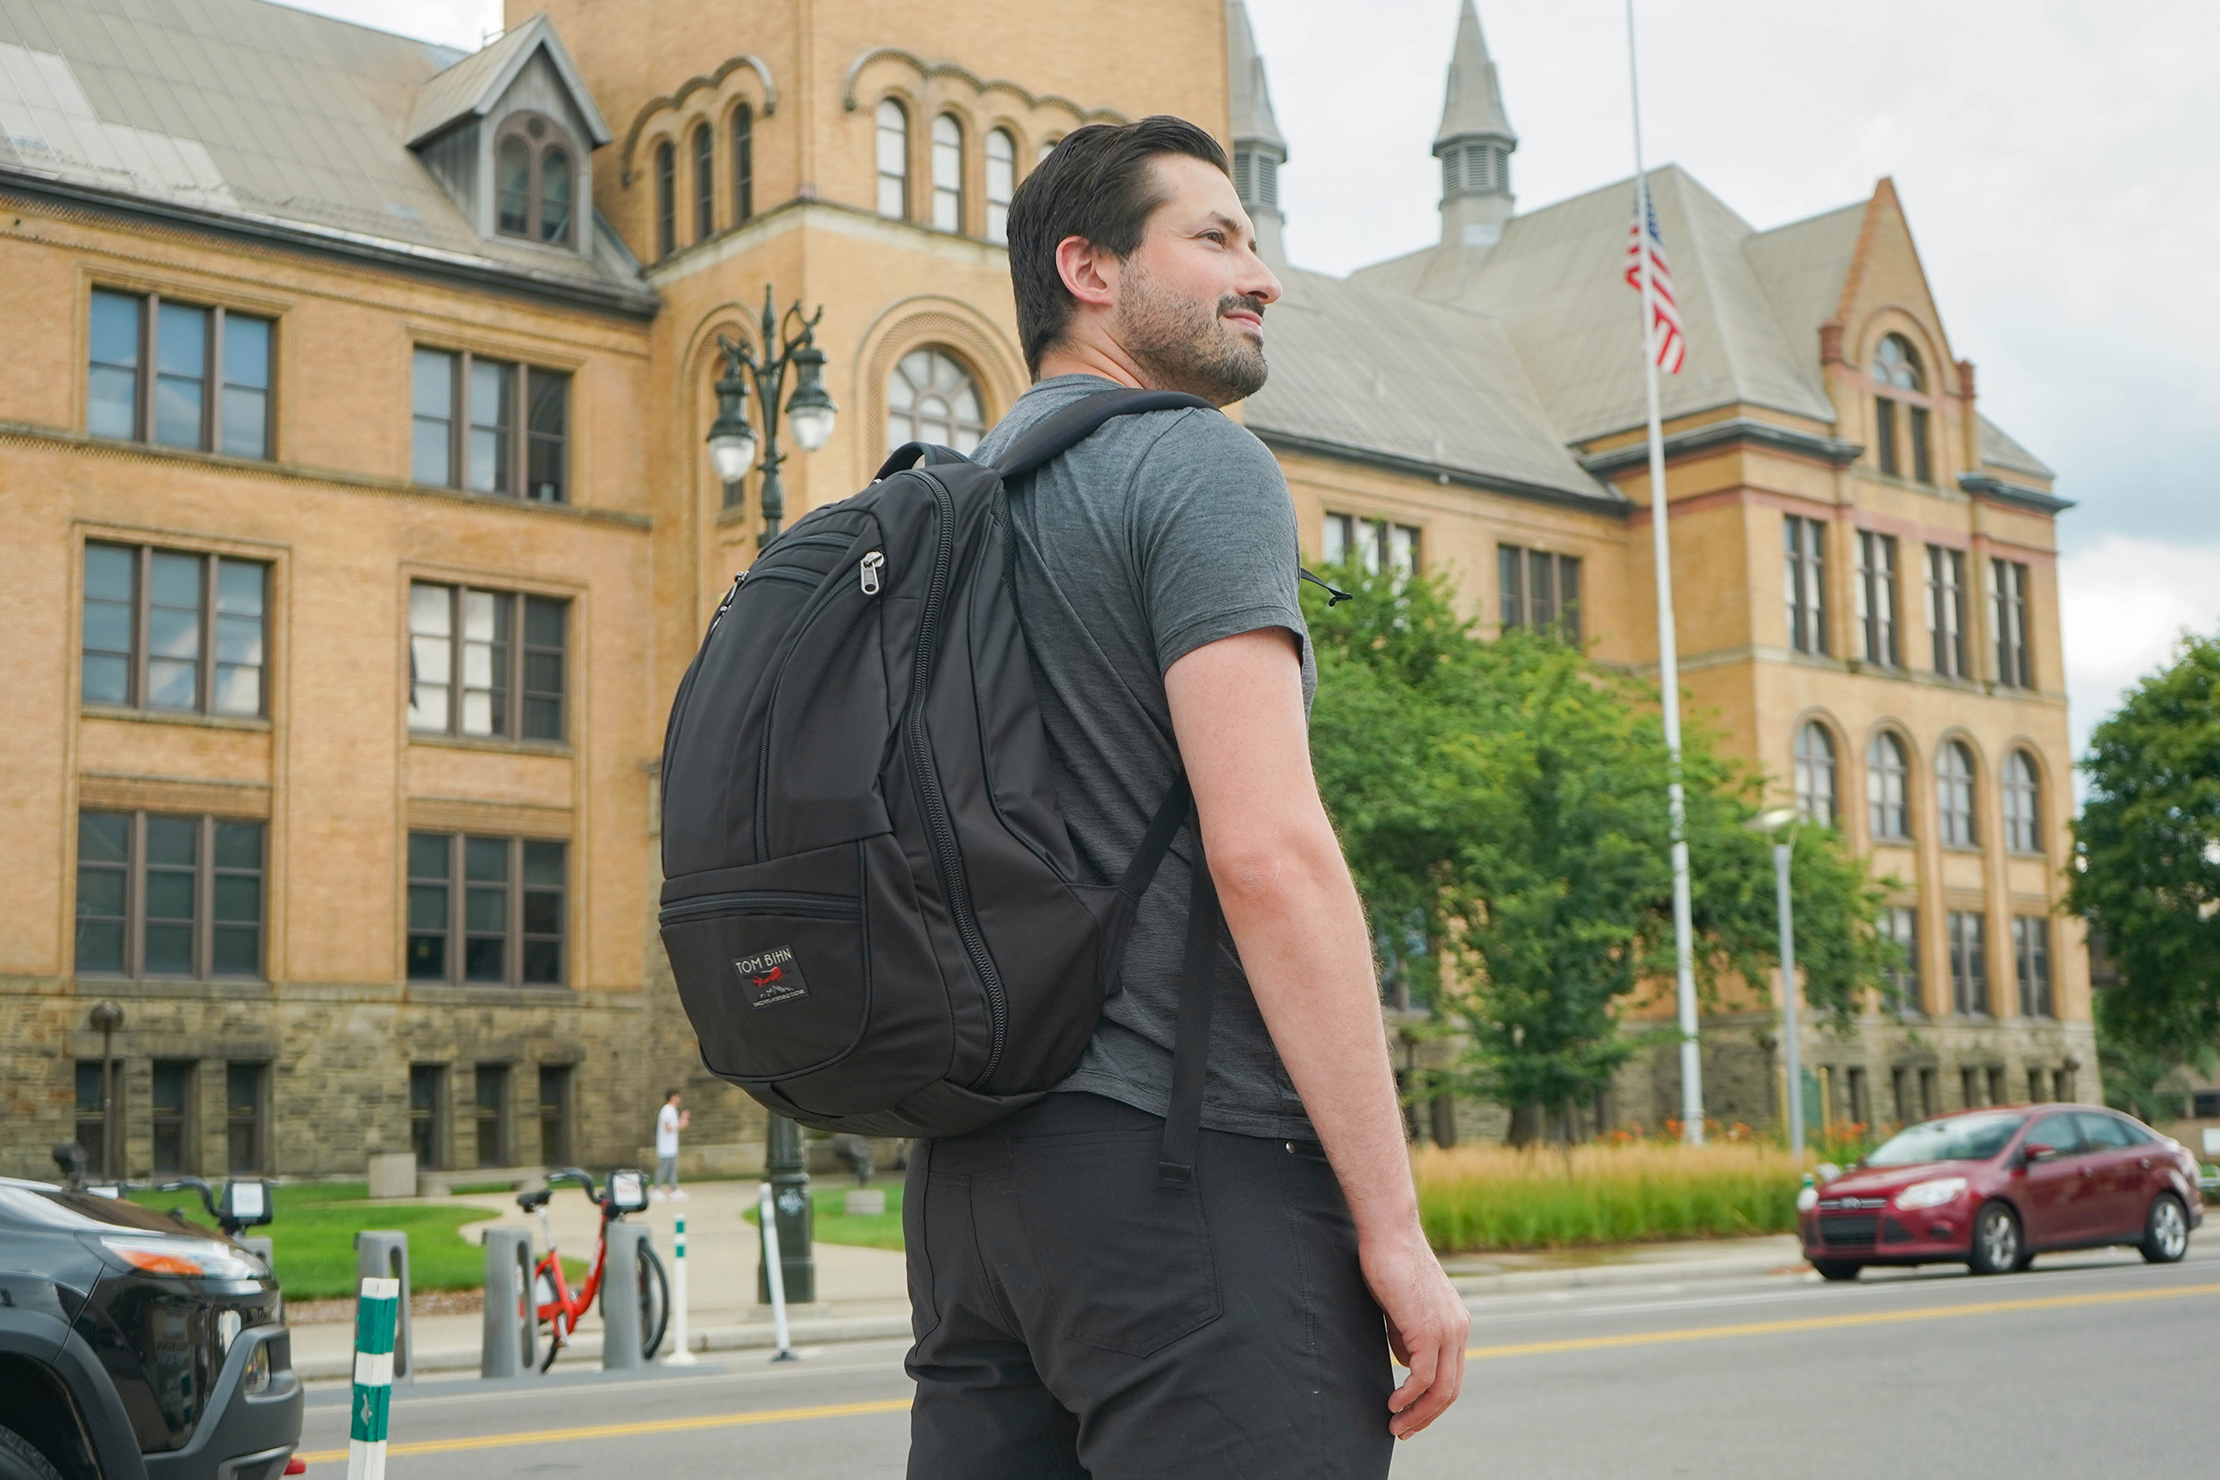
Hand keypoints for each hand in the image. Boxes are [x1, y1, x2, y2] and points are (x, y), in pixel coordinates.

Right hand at [1361, 1222, 1468, 1438]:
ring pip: (1441, 1388)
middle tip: (1404, 1429)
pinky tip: (1393, 1403)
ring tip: (1396, 1425)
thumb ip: (1408, 1335)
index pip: (1452, 1373)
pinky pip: (1423, 1376)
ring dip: (1417, 1412)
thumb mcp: (1402, 1307)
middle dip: (1427, 1415)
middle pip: (1451, 1388)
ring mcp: (1447, 1331)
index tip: (1411, 1413)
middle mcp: (1459, 1330)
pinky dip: (1408, 1395)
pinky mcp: (1429, 1330)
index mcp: (1456, 1323)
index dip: (1432, 1399)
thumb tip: (1406, 1362)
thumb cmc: (1390, 1262)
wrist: (1390, 1233)